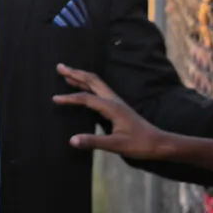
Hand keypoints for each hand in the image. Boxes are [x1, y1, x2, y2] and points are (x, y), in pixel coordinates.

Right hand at [56, 64, 177, 160]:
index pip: (86, 98)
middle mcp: (114, 100)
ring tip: (67, 74)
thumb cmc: (139, 144)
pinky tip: (83, 90)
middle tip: (59, 67)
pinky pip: (99, 91)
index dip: (69, 98)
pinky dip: (88, 86)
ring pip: (96, 84)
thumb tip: (72, 140)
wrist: (158, 143)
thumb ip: (93, 141)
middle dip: (75, 73)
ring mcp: (116, 102)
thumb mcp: (116, 145)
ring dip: (81, 78)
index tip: (55, 98)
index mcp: (112, 107)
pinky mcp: (118, 107)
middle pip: (92, 81)